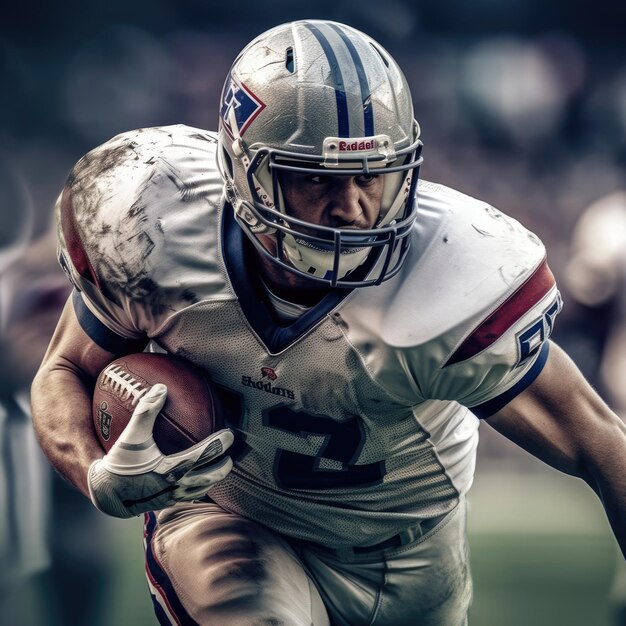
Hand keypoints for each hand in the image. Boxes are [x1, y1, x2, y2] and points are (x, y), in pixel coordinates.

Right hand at [87, 384, 233, 517]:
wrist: (104, 493)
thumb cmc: (118, 463)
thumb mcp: (132, 435)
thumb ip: (146, 410)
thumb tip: (161, 388)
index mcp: (173, 468)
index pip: (205, 454)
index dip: (220, 444)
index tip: (230, 434)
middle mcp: (176, 485)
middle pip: (210, 477)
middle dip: (223, 467)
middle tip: (231, 457)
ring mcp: (171, 497)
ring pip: (200, 490)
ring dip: (212, 480)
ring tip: (218, 471)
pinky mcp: (163, 504)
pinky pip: (186, 498)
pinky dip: (195, 490)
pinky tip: (193, 483)